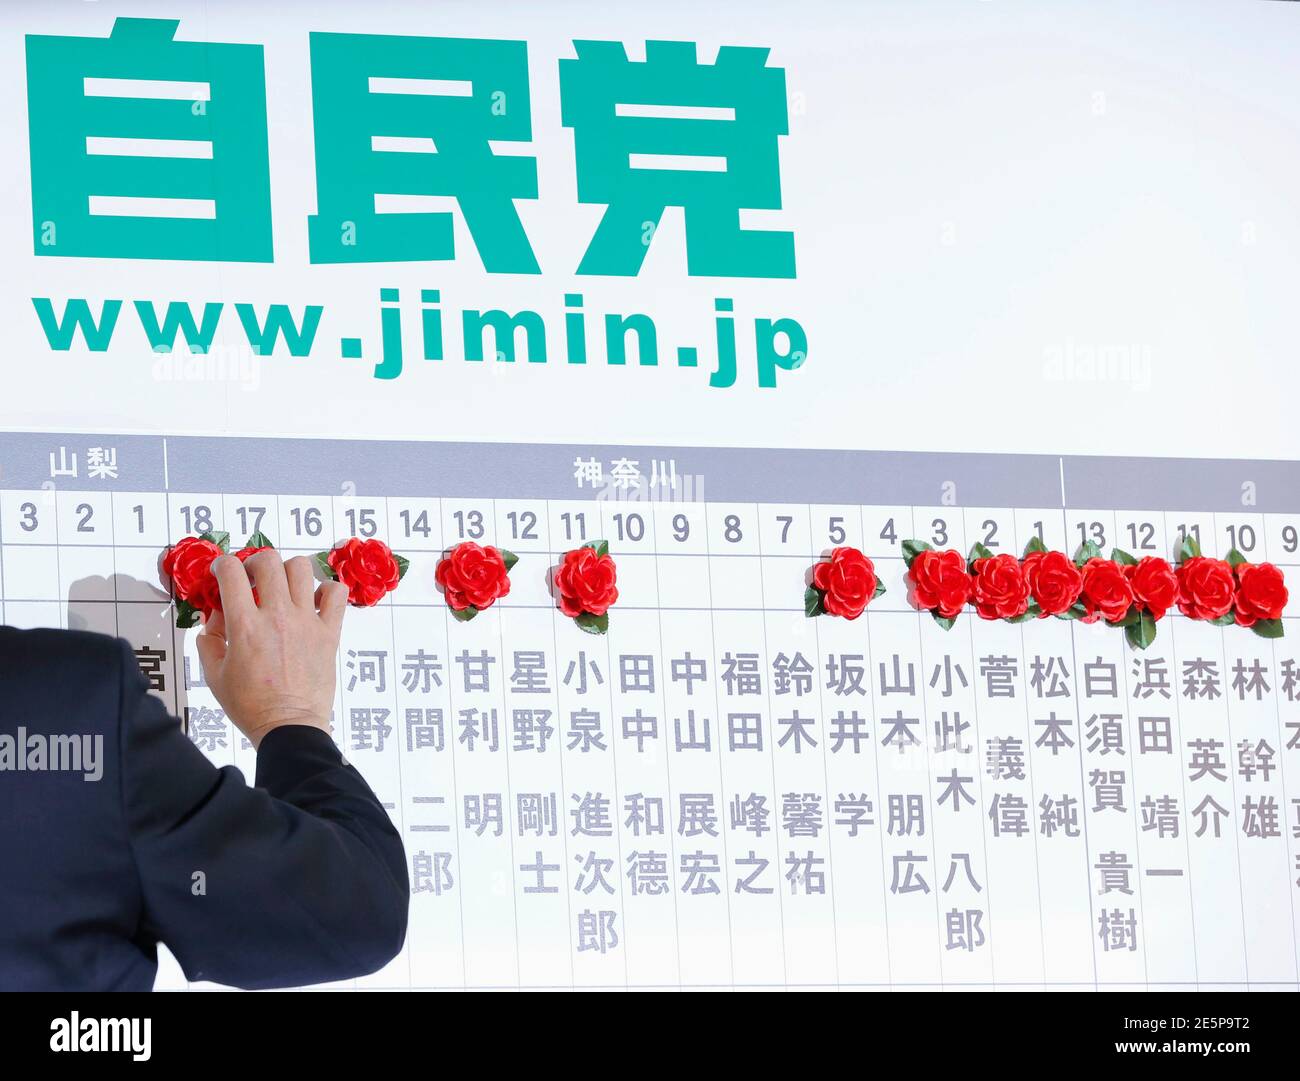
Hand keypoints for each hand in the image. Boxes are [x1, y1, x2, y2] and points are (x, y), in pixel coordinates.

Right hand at [197, 550, 347, 748]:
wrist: (288, 725)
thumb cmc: (251, 705)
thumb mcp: (214, 674)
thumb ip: (209, 639)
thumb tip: (215, 616)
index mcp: (245, 626)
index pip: (231, 572)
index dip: (222, 565)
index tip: (223, 572)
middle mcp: (277, 616)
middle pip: (268, 561)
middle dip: (254, 562)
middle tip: (251, 578)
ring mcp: (307, 622)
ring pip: (301, 568)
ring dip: (287, 571)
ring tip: (281, 588)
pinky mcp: (329, 632)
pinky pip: (336, 593)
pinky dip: (326, 590)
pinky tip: (313, 602)